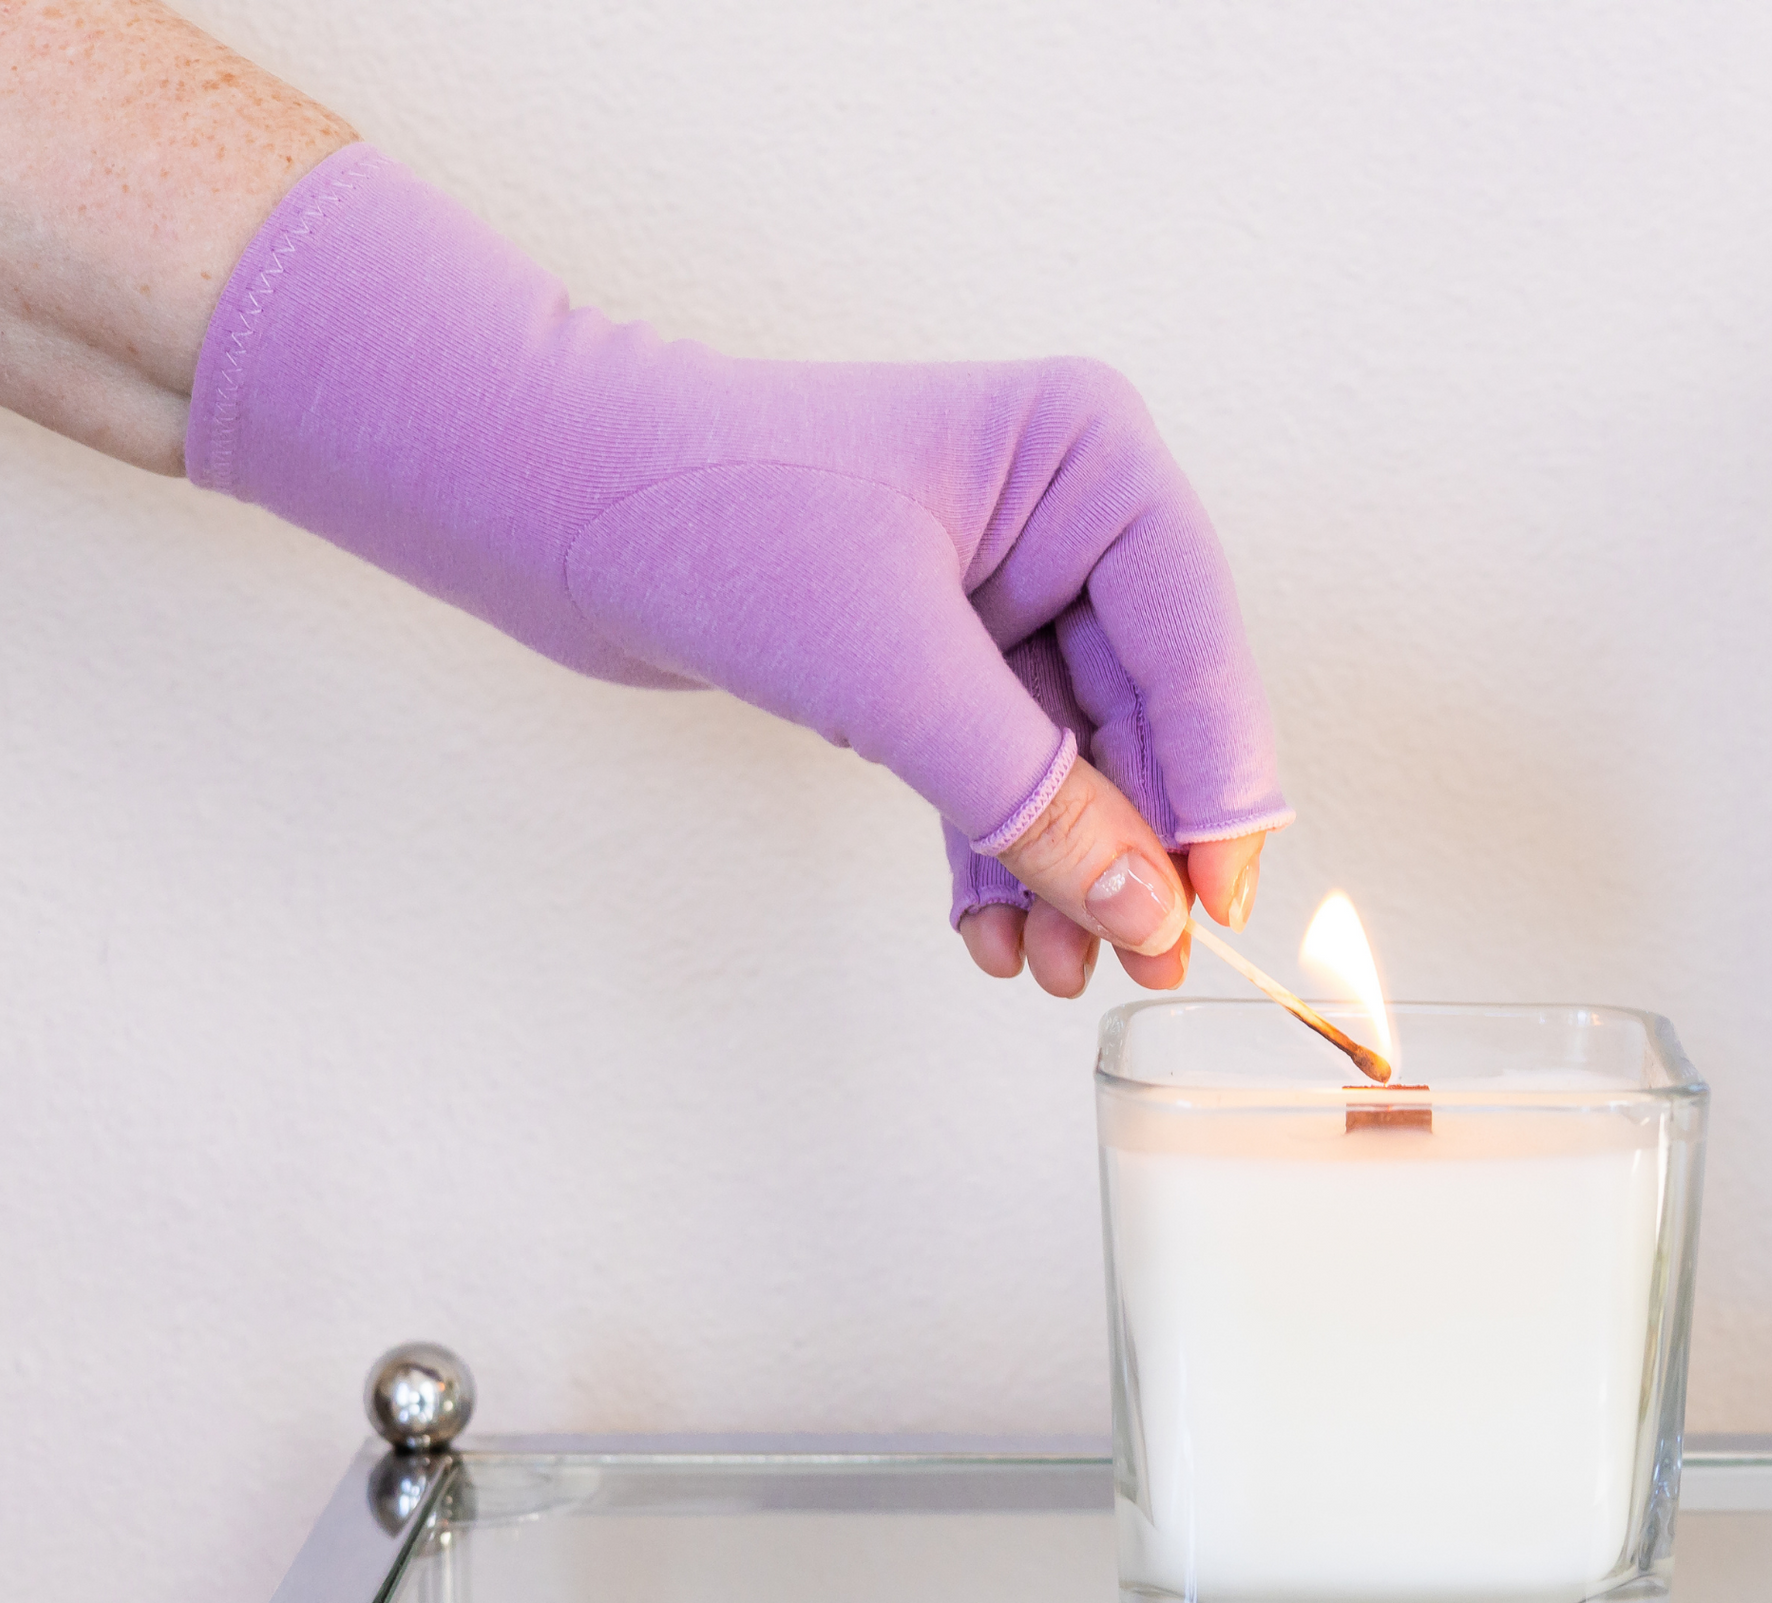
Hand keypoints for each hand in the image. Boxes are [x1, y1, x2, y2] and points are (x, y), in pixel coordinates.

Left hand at [185, 148, 1292, 974]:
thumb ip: (1029, 794)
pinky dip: (992, 854)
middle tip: (1136, 965)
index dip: (1216, 786)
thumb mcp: (893, 669)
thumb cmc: (713, 517)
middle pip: (1142, 714)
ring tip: (1046, 974)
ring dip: (1062, 871)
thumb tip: (1141, 909)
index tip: (1215, 903)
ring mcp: (996, 587)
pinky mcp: (933, 652)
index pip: (1194, 642)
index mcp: (1087, 459)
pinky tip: (991, 937)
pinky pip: (993, 770)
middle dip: (1130, 847)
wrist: (555, 506)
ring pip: (1067, 757)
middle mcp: (1060, 514)